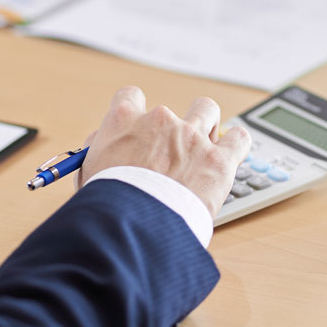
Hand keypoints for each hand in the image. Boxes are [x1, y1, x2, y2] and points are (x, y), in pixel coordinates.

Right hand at [79, 86, 250, 216]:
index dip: (135, 113)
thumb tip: (101, 142)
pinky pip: (238, 138)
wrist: (130, 229)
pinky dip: (235, 145)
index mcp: (124, 120)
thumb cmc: (105, 206)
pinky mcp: (218, 160)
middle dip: (168, 129)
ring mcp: (191, 138)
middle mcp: (159, 121)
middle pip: (168, 110)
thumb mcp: (88, 173)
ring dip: (204, 127)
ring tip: (201, 151)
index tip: (137, 129)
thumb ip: (98, 150)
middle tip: (167, 156)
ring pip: (207, 111)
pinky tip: (230, 155)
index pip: (129, 97)